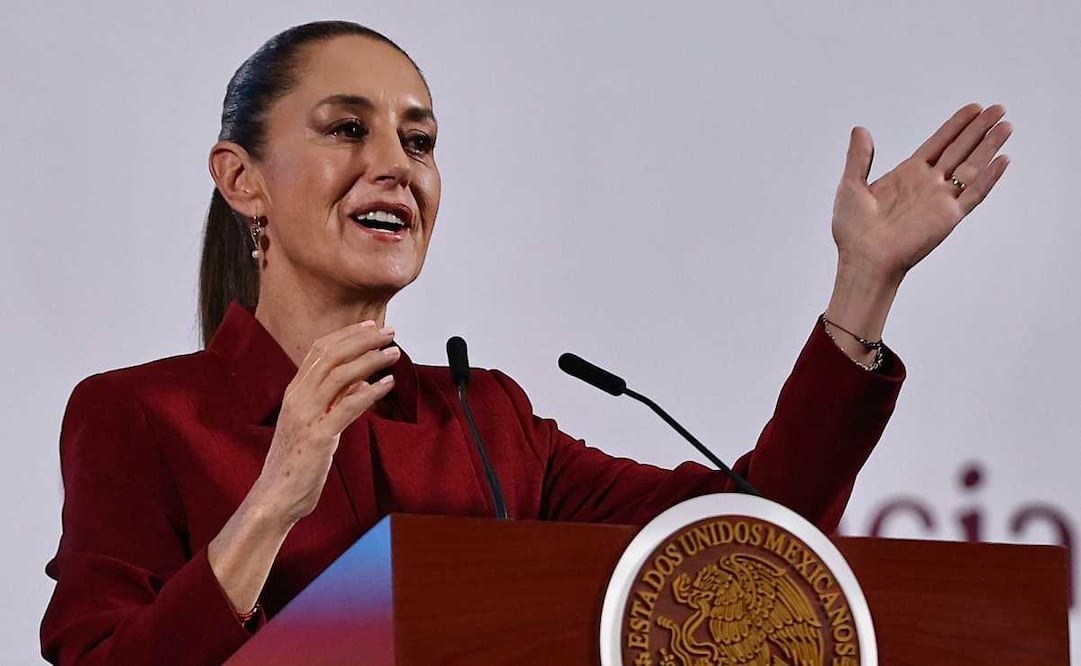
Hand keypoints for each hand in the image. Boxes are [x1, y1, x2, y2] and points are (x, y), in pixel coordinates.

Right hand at [252, 321, 398, 524]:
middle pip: (331, 354)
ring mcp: (306, 415)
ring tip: (394, 353)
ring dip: (370, 359)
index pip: (319, 349)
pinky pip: (348, 406)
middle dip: (363, 339)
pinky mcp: (318, 437)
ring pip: (340, 374)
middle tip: (389, 332)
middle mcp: (297, 397)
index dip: (347, 334)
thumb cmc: (297, 461)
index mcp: (294, 392)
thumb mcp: (315, 423)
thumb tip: (362, 381)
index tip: (371, 325)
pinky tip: (388, 384)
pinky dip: (370, 392)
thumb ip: (335, 401)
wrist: (276, 495)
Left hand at [832, 103, 1011, 285]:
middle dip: (979, 129)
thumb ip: (859, 158)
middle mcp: (928, 184)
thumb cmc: (852, 230)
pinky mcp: (948, 217)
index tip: (974, 108)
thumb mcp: (851, 185)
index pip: (939, 144)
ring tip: (1006, 125)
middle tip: (998, 109)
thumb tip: (860, 129)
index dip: (956, 125)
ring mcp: (940, 200)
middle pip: (960, 150)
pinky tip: (1003, 160)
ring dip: (989, 146)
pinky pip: (974, 194)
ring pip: (972, 167)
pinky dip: (989, 178)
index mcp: (907, 174)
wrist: (862, 259)